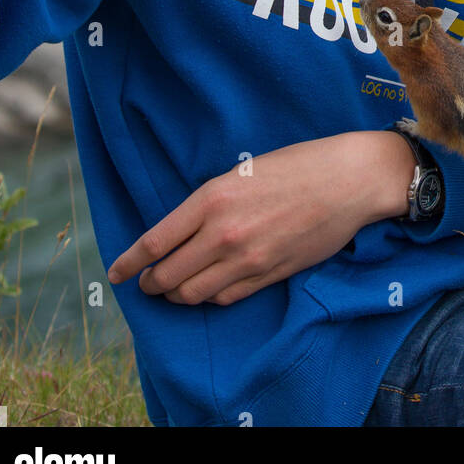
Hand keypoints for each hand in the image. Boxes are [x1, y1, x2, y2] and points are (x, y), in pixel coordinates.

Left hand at [106, 131, 416, 305]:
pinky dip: (210, 297)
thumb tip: (182, 229)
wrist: (346, 180)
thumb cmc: (296, 165)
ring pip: (193, 293)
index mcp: (212, 198)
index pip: (155, 242)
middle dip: (151, 283)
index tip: (117, 273)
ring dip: (177, 295)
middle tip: (147, 282)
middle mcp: (223, 233)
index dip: (130, 263)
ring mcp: (247, 259)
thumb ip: (210, 202)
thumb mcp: (242, 172)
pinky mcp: (268, 275)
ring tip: (174, 289)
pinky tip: (209, 289)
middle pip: (168, 275)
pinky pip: (225, 298)